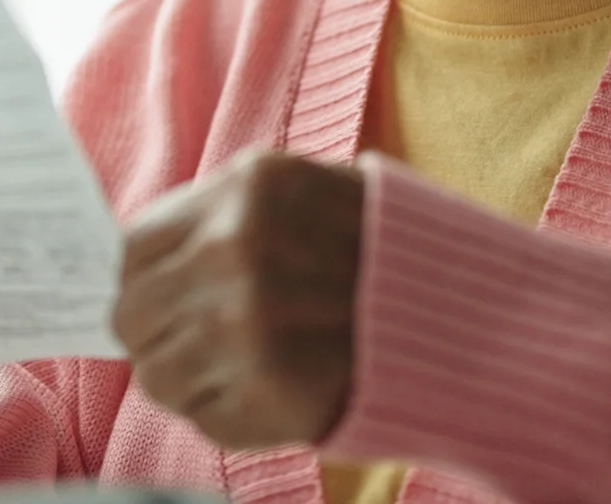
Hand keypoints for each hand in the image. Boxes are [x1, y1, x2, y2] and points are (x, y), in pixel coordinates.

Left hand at [111, 147, 364, 449]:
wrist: (479, 320)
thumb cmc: (380, 256)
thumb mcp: (302, 196)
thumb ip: (220, 218)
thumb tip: (131, 265)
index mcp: (244, 191)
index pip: (131, 251)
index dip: (145, 283)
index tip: (167, 301)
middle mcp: (236, 251)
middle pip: (131, 317)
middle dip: (161, 336)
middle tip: (210, 343)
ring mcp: (247, 325)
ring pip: (157, 376)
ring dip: (195, 381)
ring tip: (252, 368)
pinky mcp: (268, 392)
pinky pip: (203, 419)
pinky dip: (232, 415)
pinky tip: (278, 390)